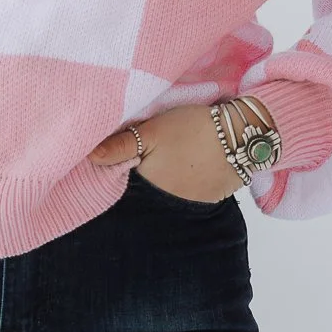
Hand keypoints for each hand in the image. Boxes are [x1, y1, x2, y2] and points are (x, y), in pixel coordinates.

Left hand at [87, 101, 238, 203]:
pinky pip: (192, 192)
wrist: (242, 135)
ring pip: (170, 191)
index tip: (131, 153)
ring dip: (170, 178)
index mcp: (149, 184)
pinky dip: (189, 180)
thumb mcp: (152, 130)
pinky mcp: (211, 198)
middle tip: (157, 151)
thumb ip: (121, 145)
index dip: (126, 166)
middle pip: (149, 186)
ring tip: (178, 156)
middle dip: (148, 172)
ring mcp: (191, 203)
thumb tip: (89, 157)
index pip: (127, 180)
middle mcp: (167, 201)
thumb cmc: (193, 129)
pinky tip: (194, 163)